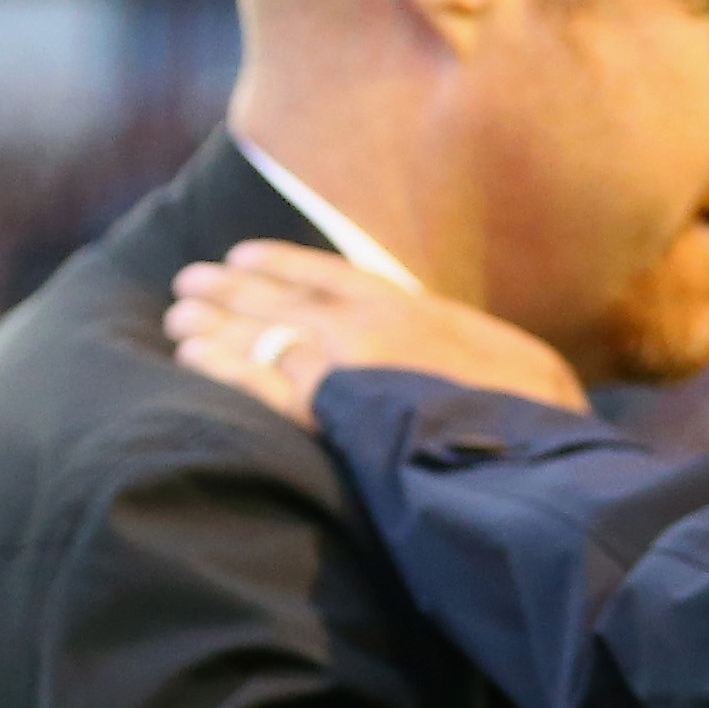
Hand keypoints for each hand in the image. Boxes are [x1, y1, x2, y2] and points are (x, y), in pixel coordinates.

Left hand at [165, 238, 587, 423]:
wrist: (531, 451)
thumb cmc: (532, 413)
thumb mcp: (508, 359)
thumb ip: (457, 347)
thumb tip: (440, 353)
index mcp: (411, 309)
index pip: (329, 276)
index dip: (280, 265)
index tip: (241, 256)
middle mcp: (368, 325)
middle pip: (280, 298)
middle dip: (229, 289)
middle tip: (187, 282)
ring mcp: (346, 366)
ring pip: (260, 333)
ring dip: (213, 322)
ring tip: (175, 317)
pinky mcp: (329, 411)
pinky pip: (258, 383)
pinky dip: (221, 366)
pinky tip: (189, 358)